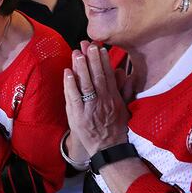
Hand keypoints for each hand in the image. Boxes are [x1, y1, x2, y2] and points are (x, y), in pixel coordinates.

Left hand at [64, 41, 130, 156]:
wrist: (108, 149)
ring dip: (81, 67)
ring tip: (77, 53)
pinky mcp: (78, 116)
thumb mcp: (124, 107)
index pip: (108, 75)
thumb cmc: (115, 127)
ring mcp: (90, 108)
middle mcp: (103, 100)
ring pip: (86, 84)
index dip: (103, 60)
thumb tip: (123, 72)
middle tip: (87, 44)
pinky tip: (67, 72)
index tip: (99, 47)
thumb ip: (124, 90)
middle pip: (97, 76)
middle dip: (92, 59)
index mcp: (113, 97)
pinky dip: (70, 84)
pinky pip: (74, 97)